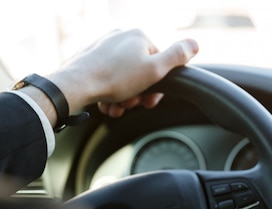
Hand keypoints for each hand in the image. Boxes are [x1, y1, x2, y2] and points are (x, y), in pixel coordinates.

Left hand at [47, 29, 198, 117]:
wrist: (76, 86)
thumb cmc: (115, 79)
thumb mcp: (155, 70)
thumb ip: (177, 57)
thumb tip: (195, 44)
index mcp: (138, 37)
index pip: (159, 63)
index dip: (157, 86)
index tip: (150, 102)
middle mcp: (120, 37)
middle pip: (140, 72)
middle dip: (138, 94)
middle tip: (131, 105)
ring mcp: (103, 46)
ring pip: (123, 78)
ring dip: (124, 97)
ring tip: (117, 108)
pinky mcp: (90, 58)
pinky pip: (108, 78)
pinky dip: (110, 93)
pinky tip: (107, 104)